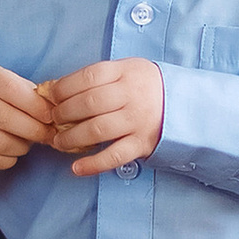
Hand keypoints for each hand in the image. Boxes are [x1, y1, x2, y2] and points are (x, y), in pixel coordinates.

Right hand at [0, 63, 55, 173]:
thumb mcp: (11, 86)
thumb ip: (33, 97)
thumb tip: (59, 114)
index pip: (13, 90)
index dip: (36, 106)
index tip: (52, 117)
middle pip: (7, 119)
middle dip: (35, 131)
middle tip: (48, 135)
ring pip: (0, 143)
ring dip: (22, 147)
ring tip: (27, 142)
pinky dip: (8, 160)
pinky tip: (12, 152)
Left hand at [43, 58, 164, 176]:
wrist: (187, 104)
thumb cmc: (147, 86)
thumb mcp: (128, 69)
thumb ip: (99, 77)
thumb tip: (58, 88)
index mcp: (126, 72)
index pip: (88, 77)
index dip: (64, 87)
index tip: (51, 96)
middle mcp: (132, 96)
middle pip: (89, 103)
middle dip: (64, 113)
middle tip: (53, 119)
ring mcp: (137, 121)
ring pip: (97, 130)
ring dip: (71, 138)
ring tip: (58, 141)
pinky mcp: (142, 144)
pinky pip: (114, 156)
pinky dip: (93, 164)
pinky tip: (76, 168)